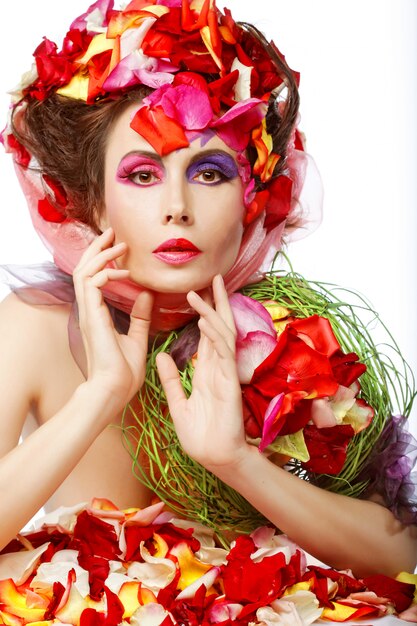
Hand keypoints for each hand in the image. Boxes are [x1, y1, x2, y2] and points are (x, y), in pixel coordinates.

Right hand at [73, 228, 153, 411]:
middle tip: (112, 233)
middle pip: (83, 268)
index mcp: (96, 315)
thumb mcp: (136, 338)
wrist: (115, 391)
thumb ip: (139, 317)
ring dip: (100, 254)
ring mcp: (88, 313)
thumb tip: (145, 295)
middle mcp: (88, 311)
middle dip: (97, 248)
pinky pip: (92, 283)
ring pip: (83, 271)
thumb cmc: (123, 372)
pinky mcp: (92, 316)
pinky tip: (124, 271)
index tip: (119, 249)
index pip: (93, 278)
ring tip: (118, 243)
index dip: (103, 260)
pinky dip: (106, 271)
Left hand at [156, 275, 248, 472]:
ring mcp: (226, 373)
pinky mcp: (229, 382)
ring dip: (212, 312)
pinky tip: (205, 321)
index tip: (200, 291)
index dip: (206, 311)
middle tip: (215, 277)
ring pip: (222, 334)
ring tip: (199, 293)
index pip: (208, 334)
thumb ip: (171, 379)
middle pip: (220, 327)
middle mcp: (218, 367)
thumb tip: (161, 355)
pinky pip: (223, 353)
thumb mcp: (179, 402)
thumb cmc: (200, 435)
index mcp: (207, 370)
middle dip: (218, 302)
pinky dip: (215, 335)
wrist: (214, 457)